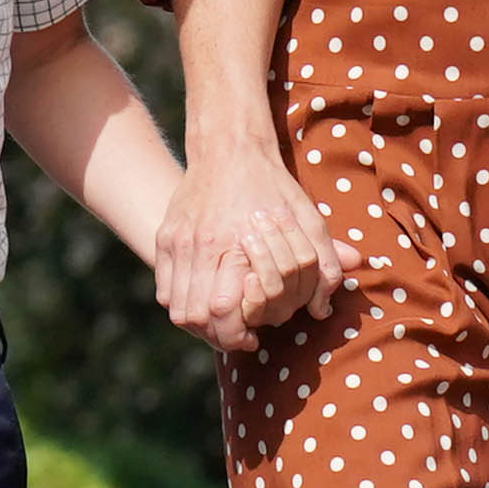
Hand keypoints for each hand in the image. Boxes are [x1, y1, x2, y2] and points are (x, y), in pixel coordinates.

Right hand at [160, 150, 333, 352]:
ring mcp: (177, 242)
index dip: (237, 334)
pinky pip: (165, 291)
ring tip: (223, 324)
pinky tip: (206, 303)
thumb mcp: (307, 217)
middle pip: (197, 317)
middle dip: (218, 336)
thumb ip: (322, 261)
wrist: (229, 149)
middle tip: (239, 336)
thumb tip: (322, 307)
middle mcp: (200, 245)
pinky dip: (182, 305)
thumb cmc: (273, 186)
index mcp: (235, 243)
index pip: (224, 310)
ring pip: (177, 308)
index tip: (253, 338)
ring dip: (199, 325)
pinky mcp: (166, 239)